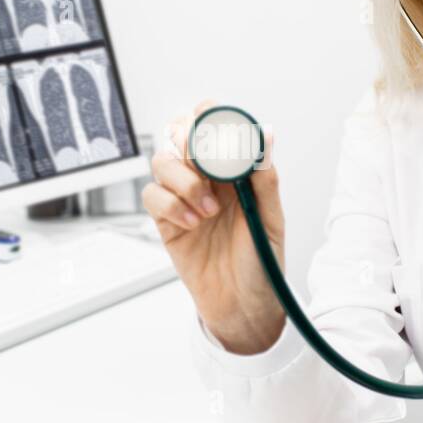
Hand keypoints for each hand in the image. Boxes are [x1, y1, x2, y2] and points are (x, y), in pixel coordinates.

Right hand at [141, 99, 286, 354]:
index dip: (207, 115)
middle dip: (187, 142)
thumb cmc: (262, 263)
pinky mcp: (165, 221)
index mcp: (234, 170)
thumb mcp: (270, 219)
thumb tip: (266, 135)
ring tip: (207, 210)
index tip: (209, 121)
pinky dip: (170, 204)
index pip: (213, 126)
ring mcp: (183, 198)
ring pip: (161, 161)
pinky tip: (193, 224)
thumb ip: (265, 178)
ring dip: (182, 180)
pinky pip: (152, 195)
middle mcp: (206, 178)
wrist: (243, 307)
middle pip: (179, 134)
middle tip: (201, 164)